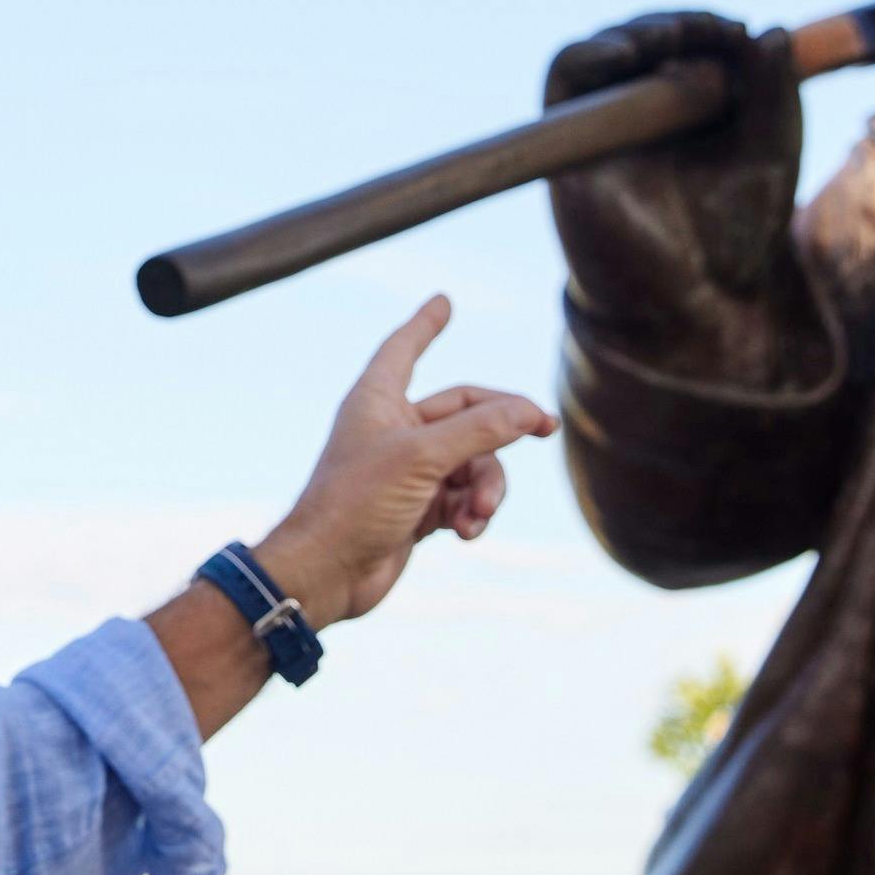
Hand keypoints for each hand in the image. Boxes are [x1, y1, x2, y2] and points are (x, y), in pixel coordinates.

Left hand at [251, 297, 556, 625]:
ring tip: (478, 512)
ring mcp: (409, 472)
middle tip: (547, 427)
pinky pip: (465, 499)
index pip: (404, 348)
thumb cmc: (357, 504)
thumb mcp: (424, 458)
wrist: (327, 574)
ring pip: (474, 463)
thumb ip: (481, 430)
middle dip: (504, 426)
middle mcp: (394, 430)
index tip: (442, 301)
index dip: (425, 325)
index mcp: (379, 400)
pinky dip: (474, 512)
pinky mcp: (419, 510)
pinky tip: (468, 532)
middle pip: (466, 412)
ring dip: (486, 487)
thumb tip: (530, 412)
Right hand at [541, 10, 802, 371]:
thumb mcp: (772, 152)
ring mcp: (605, 124)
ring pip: (604, 48)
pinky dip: (589, 53)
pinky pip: (564, 78)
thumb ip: (775, 93)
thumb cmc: (738, 232)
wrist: (699, 299)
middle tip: (714, 30)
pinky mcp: (570, 143)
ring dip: (638, 30)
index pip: (689, 42)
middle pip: (647, 38)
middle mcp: (643, 110)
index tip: (738, 32)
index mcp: (689, 106)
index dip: (708, 27)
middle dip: (679, 25)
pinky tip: (627, 52)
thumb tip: (771, 29)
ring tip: (674, 36)